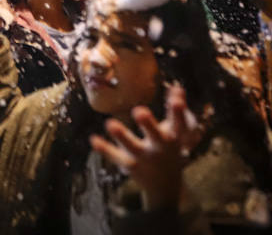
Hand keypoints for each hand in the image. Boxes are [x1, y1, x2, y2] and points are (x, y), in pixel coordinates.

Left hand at [89, 85, 200, 209]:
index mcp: (173, 137)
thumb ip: (176, 110)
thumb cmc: (169, 149)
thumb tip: (177, 86)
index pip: (178, 123)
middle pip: (155, 135)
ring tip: (110, 123)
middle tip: (139, 111)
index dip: (178, 111)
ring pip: (132, 147)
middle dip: (148, 124)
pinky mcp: (130, 165)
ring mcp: (144, 158)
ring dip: (122, 136)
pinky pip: (116, 156)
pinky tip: (93, 139)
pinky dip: (105, 149)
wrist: (165, 186)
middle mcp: (159, 148)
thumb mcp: (175, 132)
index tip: (176, 97)